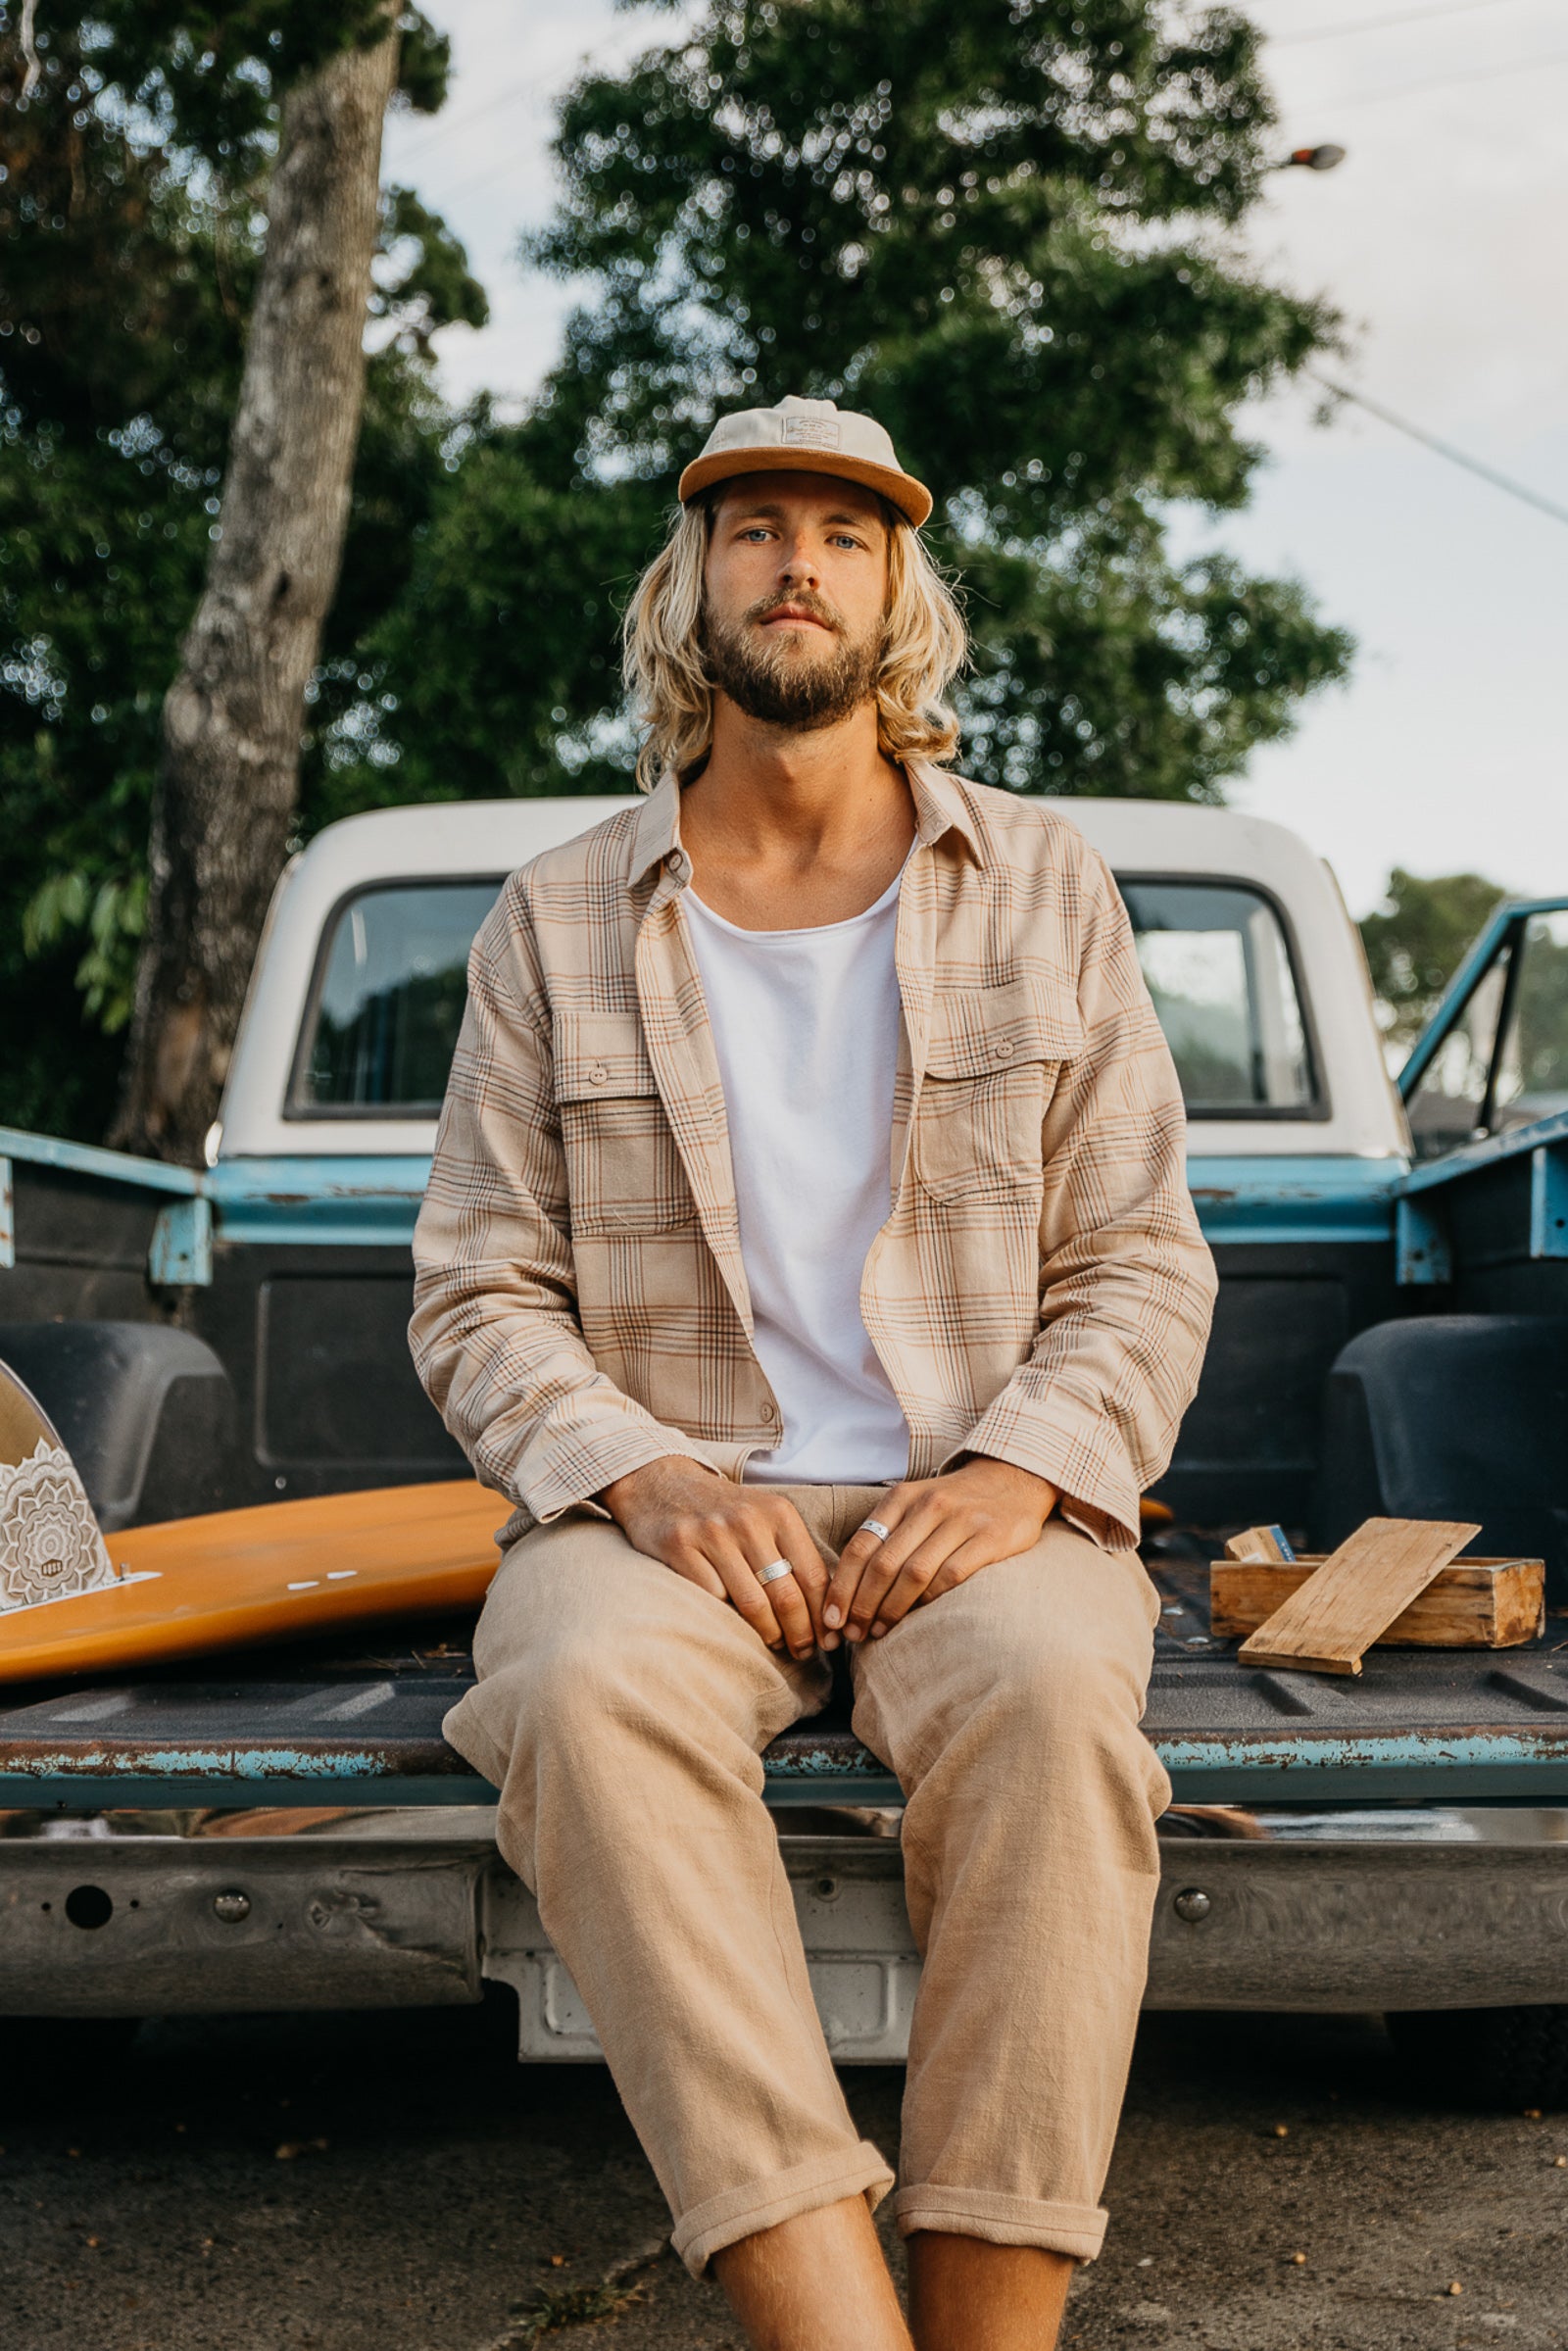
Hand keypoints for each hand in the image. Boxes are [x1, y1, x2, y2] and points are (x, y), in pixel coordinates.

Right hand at [599, 1455, 827, 1660]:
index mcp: (778, 1513)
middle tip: (803, 1652)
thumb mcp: (763, 1516)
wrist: (662, 1482)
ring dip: (768, 1634)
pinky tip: (735, 1625)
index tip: (828, 1640)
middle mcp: (749, 1521)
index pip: (813, 1575)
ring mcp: (713, 1533)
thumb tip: (824, 1608)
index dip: (822, 1615)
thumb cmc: (722, 1510)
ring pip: (752, 1603)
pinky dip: (727, 1617)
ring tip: (775, 1644)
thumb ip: (791, 1551)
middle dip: (799, 1633)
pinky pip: (713, 1597)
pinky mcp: (681, 1546)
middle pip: (786, 1595)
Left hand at [822, 1457, 1057, 1648]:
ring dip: (891, 1609)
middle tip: (852, 1634)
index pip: (860, 1546)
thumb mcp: (916, 1503)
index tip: (831, 1617)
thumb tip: (848, 1586)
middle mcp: (928, 1505)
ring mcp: (961, 1520)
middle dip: (862, 1605)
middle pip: (883, 1564)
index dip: (842, 1586)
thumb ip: (887, 1533)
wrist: (1013, 1479)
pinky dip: (930, 1600)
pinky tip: (918, 1616)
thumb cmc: (956, 1502)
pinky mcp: (990, 1536)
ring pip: (914, 1573)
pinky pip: (951, 1575)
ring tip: (879, 1631)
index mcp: (902, 1497)